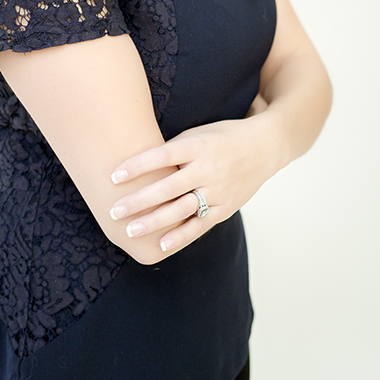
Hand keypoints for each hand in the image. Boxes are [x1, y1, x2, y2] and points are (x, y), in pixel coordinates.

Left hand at [109, 109, 283, 255]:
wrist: (265, 147)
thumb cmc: (222, 137)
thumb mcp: (198, 134)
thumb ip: (174, 150)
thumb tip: (139, 165)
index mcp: (199, 145)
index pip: (163, 156)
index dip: (138, 166)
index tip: (113, 176)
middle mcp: (209, 168)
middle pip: (168, 187)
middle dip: (139, 200)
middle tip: (114, 210)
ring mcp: (219, 190)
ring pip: (181, 209)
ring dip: (154, 222)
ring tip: (130, 230)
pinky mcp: (226, 207)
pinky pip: (200, 225)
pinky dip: (180, 236)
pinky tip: (161, 245)